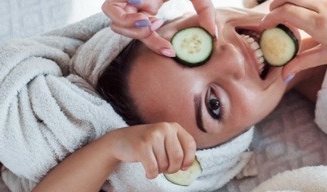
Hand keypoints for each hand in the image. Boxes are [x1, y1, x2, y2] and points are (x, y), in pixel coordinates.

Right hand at [96, 122, 196, 178]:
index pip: (190, 145)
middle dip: (173, 169)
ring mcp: (152, 136)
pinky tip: (148, 172)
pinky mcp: (142, 146)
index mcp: (173, 127)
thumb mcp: (164, 141)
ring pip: (165, 164)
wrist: (119, 141)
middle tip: (165, 169)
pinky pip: (153, 168)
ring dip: (160, 171)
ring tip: (153, 166)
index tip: (183, 167)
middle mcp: (164, 128)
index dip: (189, 159)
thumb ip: (178, 149)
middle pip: (178, 157)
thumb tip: (190, 167)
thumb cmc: (146, 144)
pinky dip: (151, 174)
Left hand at [104, 0, 220, 57]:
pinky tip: (145, 16)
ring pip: (117, 26)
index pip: (148, 34)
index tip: (172, 52)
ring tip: (151, 22)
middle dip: (146, 39)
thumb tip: (214, 33)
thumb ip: (205, 11)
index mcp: (149, 8)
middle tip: (162, 33)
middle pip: (130, 32)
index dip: (158, 45)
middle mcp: (134, 5)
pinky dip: (126, 19)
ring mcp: (123, 0)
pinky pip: (112, 13)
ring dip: (134, 30)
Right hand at [255, 0, 326, 80]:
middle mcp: (324, 5)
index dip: (270, 18)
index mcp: (321, 24)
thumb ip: (306, 60)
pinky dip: (305, 0)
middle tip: (274, 16)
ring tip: (289, 11)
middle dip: (275, 4)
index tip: (266, 26)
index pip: (284, 12)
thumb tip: (286, 73)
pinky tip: (307, 9)